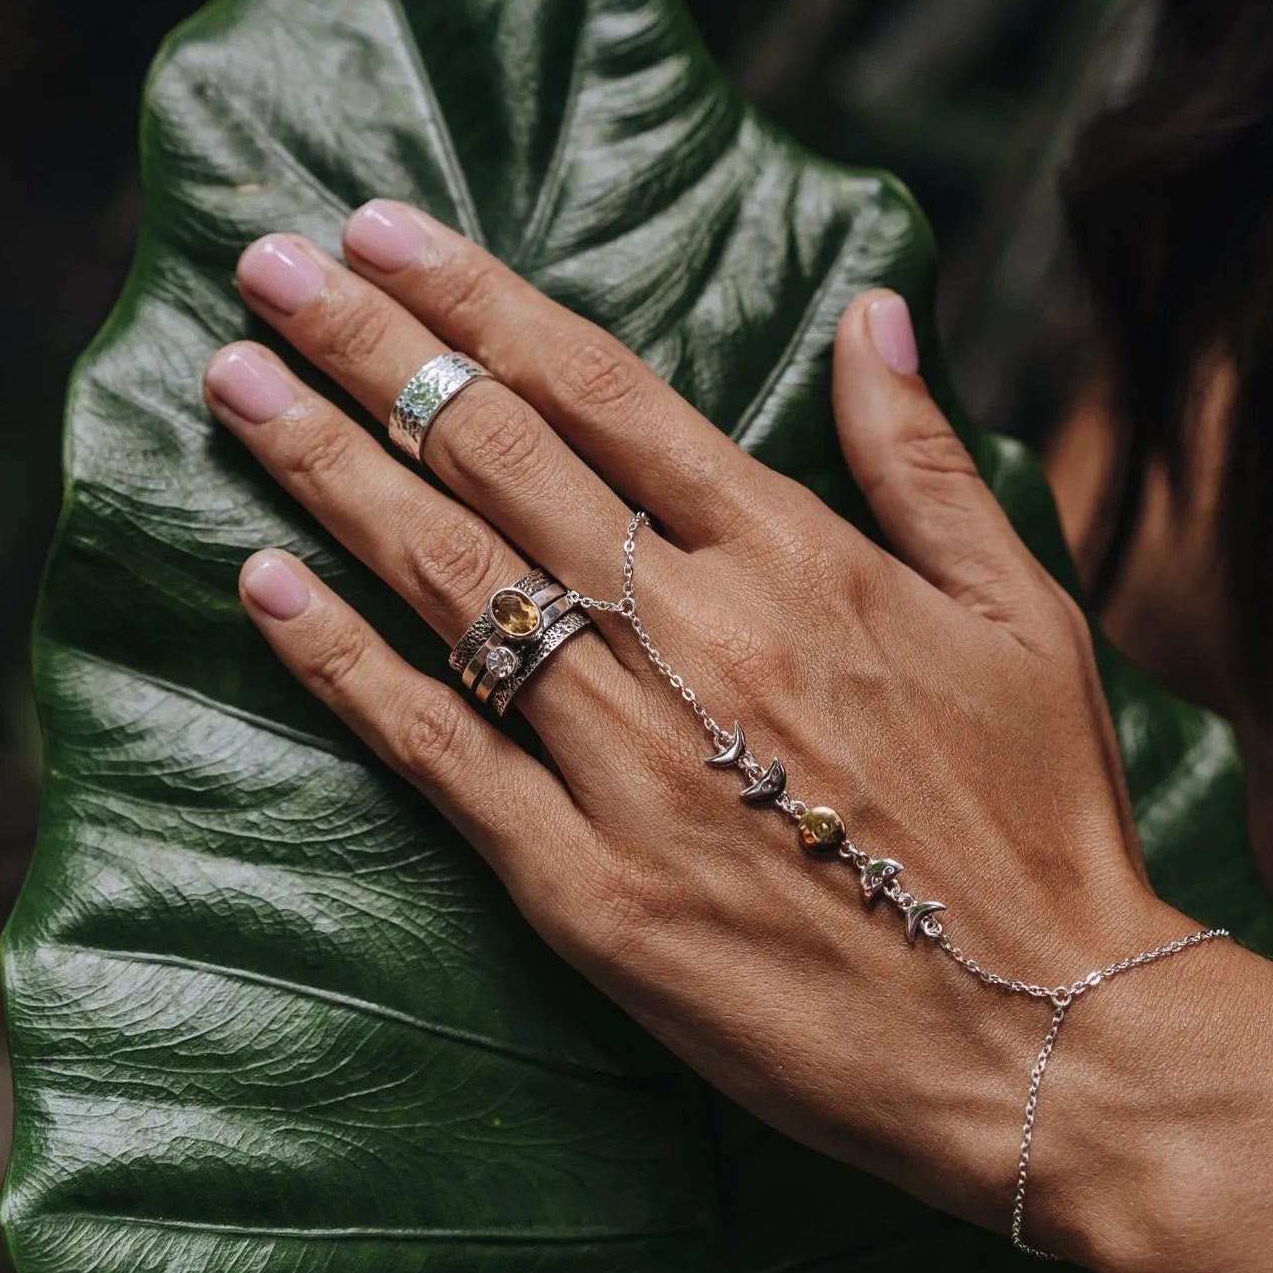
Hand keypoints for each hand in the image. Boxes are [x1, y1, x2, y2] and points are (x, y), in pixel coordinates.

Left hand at [202, 202, 1194, 1247]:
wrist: (1041, 1042)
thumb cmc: (1039, 820)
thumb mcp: (1023, 611)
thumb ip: (924, 457)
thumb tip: (871, 311)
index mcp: (799, 558)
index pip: (603, 391)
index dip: (481, 299)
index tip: (383, 230)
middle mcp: (699, 636)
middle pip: (499, 458)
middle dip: (372, 348)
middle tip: (266, 268)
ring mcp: (630, 763)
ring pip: (448, 582)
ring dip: (328, 470)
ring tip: (232, 384)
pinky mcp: (585, 889)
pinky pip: (439, 752)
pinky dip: (342, 664)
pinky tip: (262, 584)